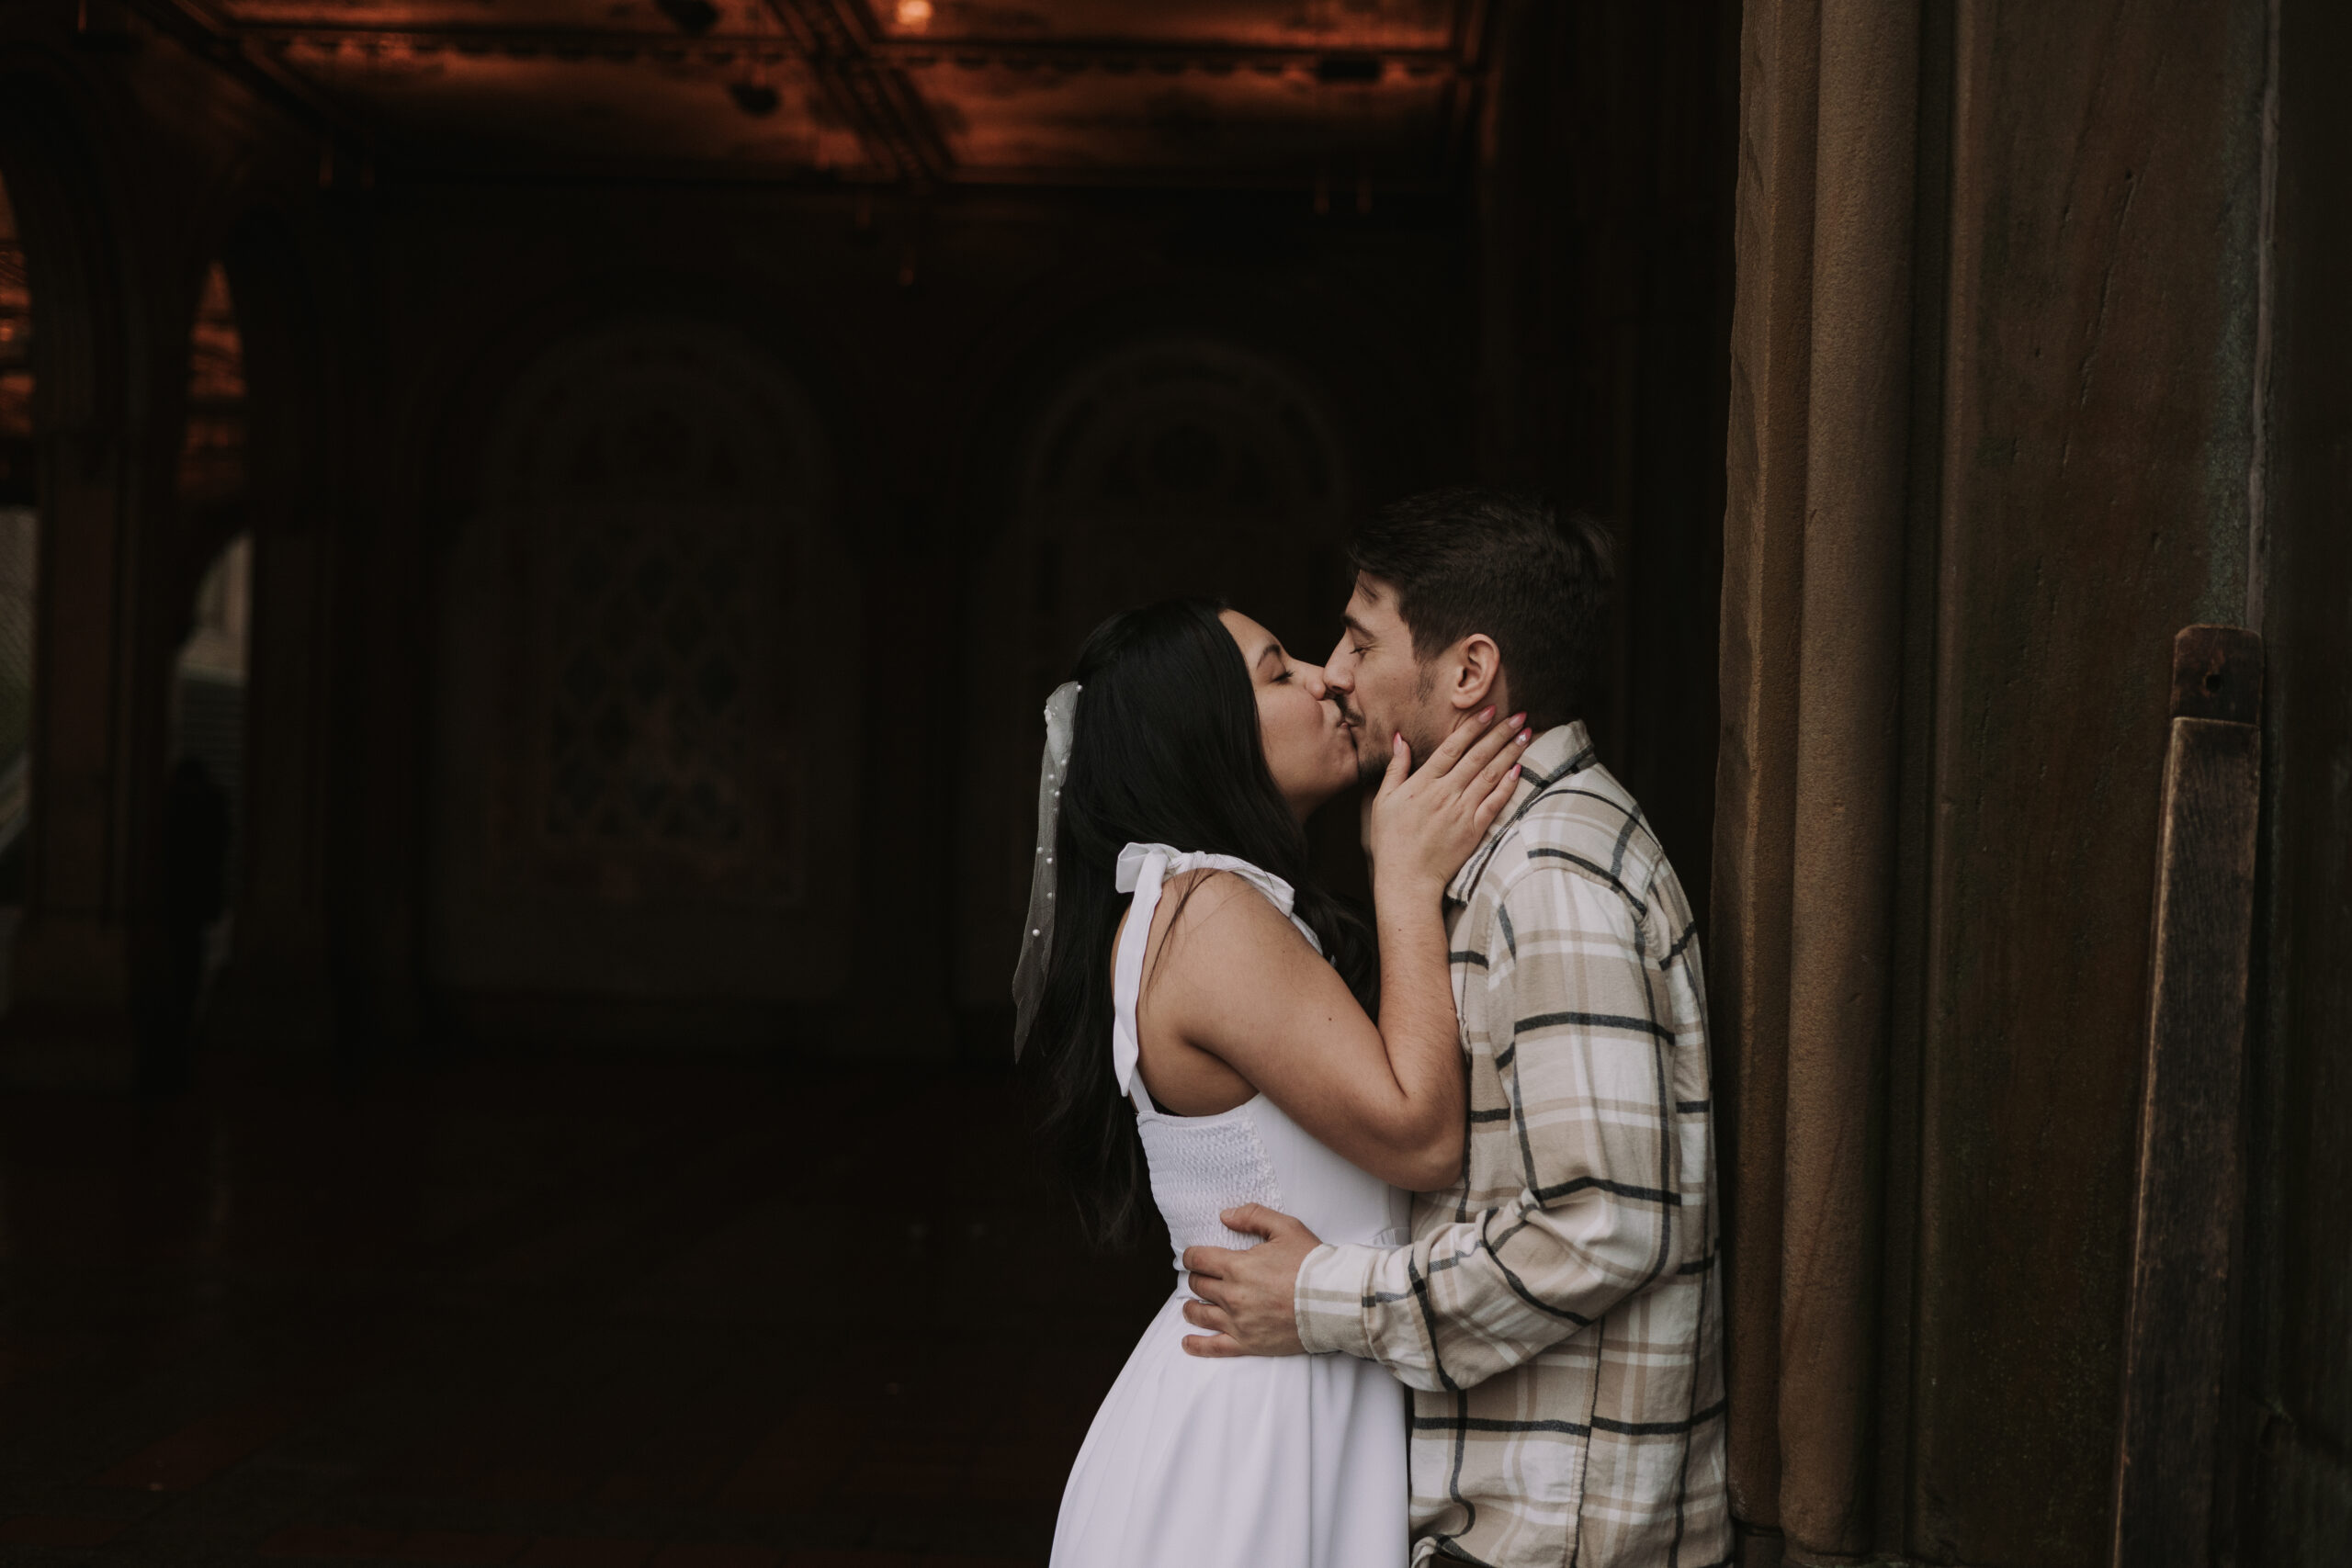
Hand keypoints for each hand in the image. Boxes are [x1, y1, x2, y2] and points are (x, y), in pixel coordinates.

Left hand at [1178, 1204, 1322, 1357]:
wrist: (1334, 1301)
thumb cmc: (1312, 1264)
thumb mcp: (1286, 1228)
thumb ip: (1253, 1216)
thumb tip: (1225, 1216)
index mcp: (1238, 1266)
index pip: (1199, 1259)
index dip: (1192, 1256)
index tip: (1193, 1257)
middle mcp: (1232, 1295)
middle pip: (1199, 1285)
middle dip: (1197, 1278)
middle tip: (1202, 1277)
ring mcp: (1238, 1322)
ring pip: (1200, 1314)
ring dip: (1191, 1307)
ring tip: (1191, 1305)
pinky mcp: (1248, 1343)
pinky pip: (1214, 1347)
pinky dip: (1196, 1345)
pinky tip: (1187, 1342)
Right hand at [1360, 707, 1529, 899]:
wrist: (1407, 879)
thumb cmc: (1391, 841)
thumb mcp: (1383, 801)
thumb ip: (1396, 768)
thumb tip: (1401, 739)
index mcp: (1423, 783)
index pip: (1452, 748)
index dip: (1472, 728)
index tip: (1489, 711)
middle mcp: (1446, 793)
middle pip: (1478, 757)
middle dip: (1500, 733)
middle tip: (1519, 715)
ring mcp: (1462, 812)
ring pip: (1491, 775)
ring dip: (1510, 753)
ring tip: (1526, 735)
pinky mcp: (1474, 830)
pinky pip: (1495, 803)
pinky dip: (1508, 785)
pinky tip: (1519, 769)